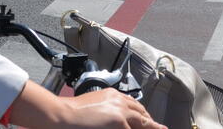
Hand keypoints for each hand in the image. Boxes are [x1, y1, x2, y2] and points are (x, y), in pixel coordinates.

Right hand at [10, 82, 166, 128]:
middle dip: (151, 123)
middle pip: (142, 113)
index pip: (133, 106)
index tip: (148, 120)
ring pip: (143, 123)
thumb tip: (111, 119)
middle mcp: (119, 101)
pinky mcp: (120, 124)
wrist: (61, 115)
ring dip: (151, 127)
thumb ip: (106, 110)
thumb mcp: (93, 106)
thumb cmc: (70, 113)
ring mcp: (121, 113)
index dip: (142, 115)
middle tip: (161, 128)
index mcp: (112, 95)